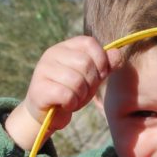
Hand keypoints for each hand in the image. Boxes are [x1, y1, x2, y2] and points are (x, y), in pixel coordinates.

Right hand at [5, 37, 121, 149]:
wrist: (47, 114)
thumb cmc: (71, 92)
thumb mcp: (91, 77)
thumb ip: (105, 65)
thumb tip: (117, 52)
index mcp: (65, 47)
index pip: (89, 43)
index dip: (101, 60)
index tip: (100, 75)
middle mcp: (52, 54)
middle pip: (85, 63)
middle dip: (91, 83)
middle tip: (83, 91)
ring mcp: (43, 70)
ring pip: (77, 81)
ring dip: (81, 95)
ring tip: (74, 98)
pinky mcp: (39, 89)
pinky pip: (67, 95)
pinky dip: (71, 103)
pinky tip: (66, 104)